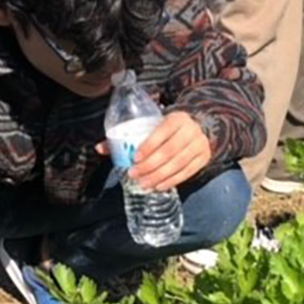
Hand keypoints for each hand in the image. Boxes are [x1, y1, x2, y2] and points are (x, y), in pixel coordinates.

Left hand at [96, 111, 210, 190]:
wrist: (200, 127)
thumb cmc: (167, 129)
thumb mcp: (152, 126)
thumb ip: (127, 136)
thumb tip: (99, 148)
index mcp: (176, 118)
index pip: (162, 132)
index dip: (149, 146)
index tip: (135, 158)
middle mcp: (190, 130)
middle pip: (169, 151)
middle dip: (150, 165)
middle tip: (134, 175)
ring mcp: (199, 145)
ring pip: (178, 164)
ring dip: (159, 176)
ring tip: (144, 184)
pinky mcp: (203, 158)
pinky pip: (187, 172)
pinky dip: (172, 181)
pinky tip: (158, 186)